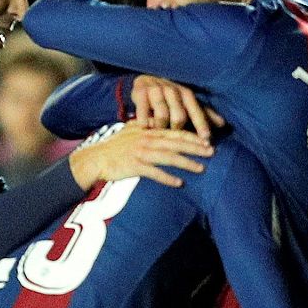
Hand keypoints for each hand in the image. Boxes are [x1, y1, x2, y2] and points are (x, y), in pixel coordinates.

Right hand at [68, 124, 212, 187]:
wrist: (95, 158)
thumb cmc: (114, 146)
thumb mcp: (131, 130)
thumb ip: (147, 126)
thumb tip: (159, 124)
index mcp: (148, 130)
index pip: (175, 132)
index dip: (192, 136)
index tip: (207, 140)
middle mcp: (147, 139)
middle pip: (176, 143)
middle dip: (195, 147)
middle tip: (212, 151)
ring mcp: (141, 153)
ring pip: (168, 157)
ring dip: (186, 163)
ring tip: (201, 168)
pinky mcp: (135, 166)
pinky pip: (155, 173)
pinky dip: (168, 178)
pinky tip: (180, 183)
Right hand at [131, 75, 225, 139]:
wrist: (146, 79)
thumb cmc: (170, 97)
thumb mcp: (186, 102)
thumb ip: (203, 113)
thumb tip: (223, 124)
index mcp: (186, 94)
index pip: (196, 111)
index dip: (202, 125)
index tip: (207, 139)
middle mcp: (172, 90)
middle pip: (179, 116)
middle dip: (178, 130)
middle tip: (175, 140)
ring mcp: (156, 90)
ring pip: (162, 116)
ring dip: (161, 128)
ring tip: (158, 133)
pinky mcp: (140, 92)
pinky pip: (143, 111)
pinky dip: (144, 121)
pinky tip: (144, 127)